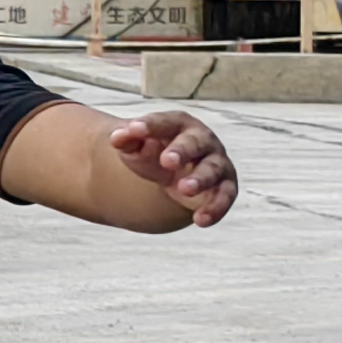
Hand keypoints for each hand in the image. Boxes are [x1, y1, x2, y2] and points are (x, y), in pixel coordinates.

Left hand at [107, 106, 237, 227]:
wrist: (172, 172)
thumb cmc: (154, 153)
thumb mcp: (136, 147)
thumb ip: (126, 141)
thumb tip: (117, 138)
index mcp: (178, 124)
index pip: (165, 122)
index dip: (150, 125)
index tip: (134, 130)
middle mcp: (202, 140)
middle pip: (194, 143)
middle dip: (182, 151)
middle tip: (167, 161)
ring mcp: (216, 163)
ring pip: (213, 169)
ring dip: (200, 179)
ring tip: (184, 189)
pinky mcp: (225, 187)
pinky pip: (225, 197)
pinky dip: (216, 208)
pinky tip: (201, 220)